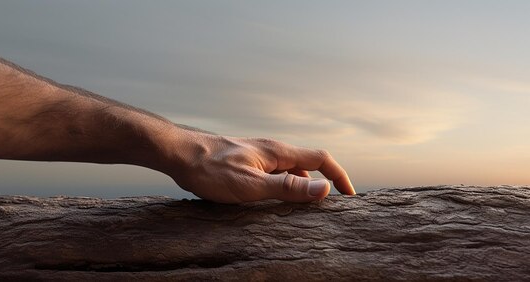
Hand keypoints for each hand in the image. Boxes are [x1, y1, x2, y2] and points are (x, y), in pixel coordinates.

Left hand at [162, 129, 355, 203]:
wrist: (179, 154)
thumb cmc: (210, 170)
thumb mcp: (251, 185)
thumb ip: (287, 188)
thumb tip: (323, 190)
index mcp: (278, 152)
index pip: (322, 159)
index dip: (339, 176)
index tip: (350, 196)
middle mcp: (271, 150)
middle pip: (308, 165)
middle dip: (321, 185)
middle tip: (327, 210)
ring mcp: (258, 155)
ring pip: (289, 170)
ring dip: (300, 188)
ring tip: (301, 212)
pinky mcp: (245, 161)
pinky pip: (273, 173)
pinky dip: (281, 187)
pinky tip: (270, 203)